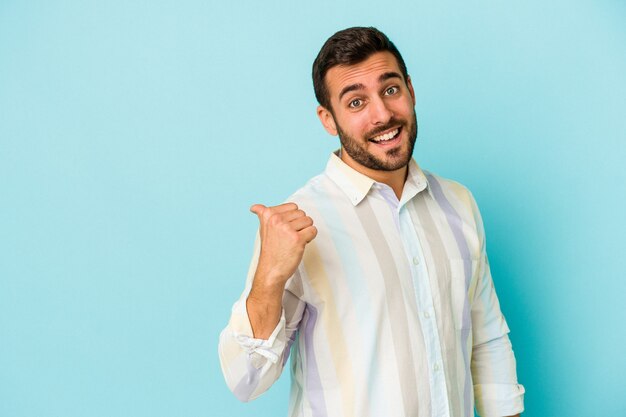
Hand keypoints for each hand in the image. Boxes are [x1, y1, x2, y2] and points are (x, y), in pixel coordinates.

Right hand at [246, 203, 316, 338]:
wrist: (271, 270)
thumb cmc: (270, 250)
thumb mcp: (263, 229)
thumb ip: (262, 214)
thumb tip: (253, 207)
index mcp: (268, 214)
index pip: (293, 206)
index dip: (293, 218)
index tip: (284, 229)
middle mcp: (277, 220)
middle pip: (302, 213)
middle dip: (300, 225)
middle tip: (289, 238)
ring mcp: (287, 229)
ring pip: (309, 221)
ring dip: (305, 231)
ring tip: (294, 241)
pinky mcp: (297, 239)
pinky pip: (313, 230)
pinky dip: (310, 238)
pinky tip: (300, 245)